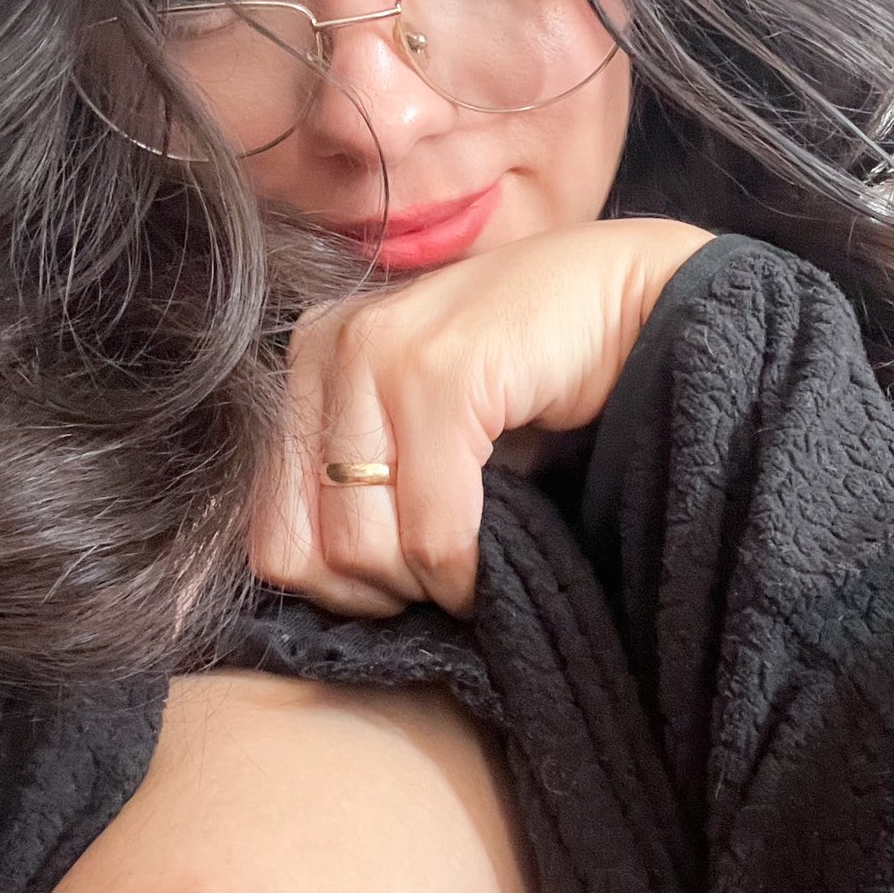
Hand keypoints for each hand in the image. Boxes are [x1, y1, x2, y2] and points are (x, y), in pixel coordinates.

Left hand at [246, 217, 715, 621]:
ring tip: (469, 568)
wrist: (625, 297)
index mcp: (309, 363)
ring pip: (365, 546)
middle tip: (438, 585)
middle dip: (378, 595)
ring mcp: (379, 355)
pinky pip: (433, 528)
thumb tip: (331, 590)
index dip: (334, 587)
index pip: (268, 531)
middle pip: (307, 549)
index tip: (398, 587)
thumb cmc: (531, 373)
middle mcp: (327, 351)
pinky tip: (492, 561)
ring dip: (426, 586)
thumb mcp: (420, 423)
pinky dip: (465, 570)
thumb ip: (368, 480)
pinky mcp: (442, 375)